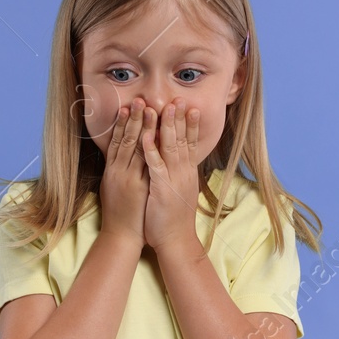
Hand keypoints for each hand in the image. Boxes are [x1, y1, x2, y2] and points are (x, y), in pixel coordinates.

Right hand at [99, 98, 151, 247]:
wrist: (122, 237)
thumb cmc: (123, 213)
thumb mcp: (118, 187)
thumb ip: (122, 170)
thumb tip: (129, 153)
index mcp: (114, 170)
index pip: (119, 141)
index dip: (124, 122)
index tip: (130, 105)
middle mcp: (119, 171)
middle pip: (126, 140)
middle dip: (133, 119)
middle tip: (139, 99)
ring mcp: (128, 179)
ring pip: (132, 148)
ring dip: (140, 127)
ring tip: (146, 108)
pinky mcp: (137, 188)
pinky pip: (142, 165)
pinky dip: (145, 150)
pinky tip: (149, 136)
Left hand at [141, 99, 202, 253]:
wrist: (175, 239)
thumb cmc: (174, 217)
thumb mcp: (180, 191)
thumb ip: (181, 174)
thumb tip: (181, 161)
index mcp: (187, 172)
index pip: (190, 143)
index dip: (190, 124)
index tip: (191, 107)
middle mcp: (183, 172)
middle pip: (182, 140)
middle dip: (180, 118)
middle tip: (179, 99)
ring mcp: (173, 179)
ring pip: (171, 147)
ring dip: (167, 127)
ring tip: (164, 108)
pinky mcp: (161, 188)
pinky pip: (155, 165)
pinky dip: (152, 149)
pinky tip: (148, 135)